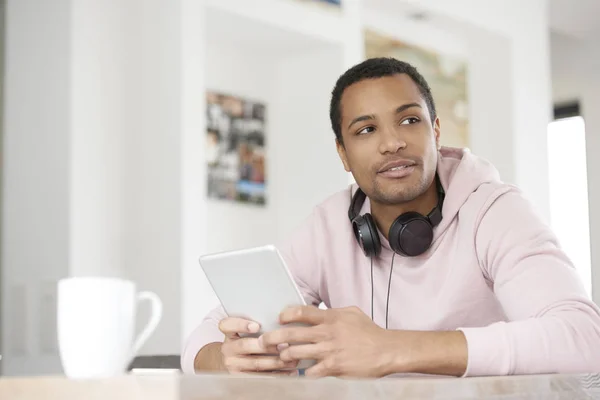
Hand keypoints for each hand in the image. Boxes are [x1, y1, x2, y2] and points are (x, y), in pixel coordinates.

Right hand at [218, 317, 298, 374]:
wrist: (233, 361)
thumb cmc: (246, 340)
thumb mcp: (246, 331)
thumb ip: (259, 324)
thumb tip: (284, 318)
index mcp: (228, 332)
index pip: (227, 325)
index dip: (241, 325)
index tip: (257, 326)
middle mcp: (227, 348)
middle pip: (244, 346)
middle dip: (266, 346)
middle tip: (284, 345)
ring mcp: (232, 365)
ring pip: (255, 363)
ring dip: (276, 362)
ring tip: (293, 359)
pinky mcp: (241, 378)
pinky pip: (261, 377)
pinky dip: (278, 375)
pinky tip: (291, 372)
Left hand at [259, 306, 394, 377]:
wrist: (387, 350)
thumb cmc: (370, 332)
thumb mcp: (352, 313)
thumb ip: (333, 312)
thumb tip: (320, 311)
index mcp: (330, 318)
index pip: (301, 312)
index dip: (286, 315)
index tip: (279, 319)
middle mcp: (326, 333)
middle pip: (291, 333)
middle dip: (273, 338)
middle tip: (264, 341)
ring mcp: (329, 351)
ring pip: (296, 353)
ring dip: (285, 356)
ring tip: (281, 357)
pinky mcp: (333, 367)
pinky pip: (311, 371)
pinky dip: (304, 372)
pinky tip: (301, 372)